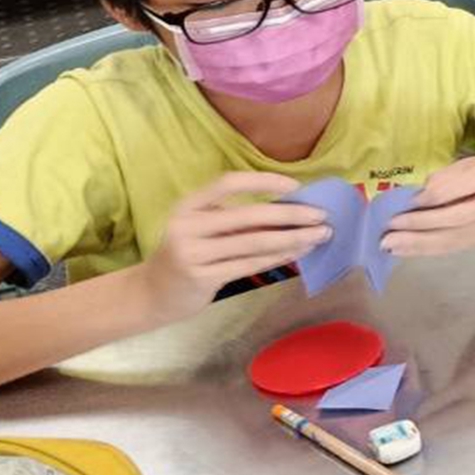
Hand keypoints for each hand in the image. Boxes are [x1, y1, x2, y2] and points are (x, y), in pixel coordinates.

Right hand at [138, 173, 328, 323]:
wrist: (151, 294)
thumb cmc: (188, 254)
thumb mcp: (201, 228)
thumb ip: (233, 216)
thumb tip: (289, 206)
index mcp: (189, 205)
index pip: (229, 182)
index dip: (264, 181)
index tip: (296, 186)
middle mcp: (188, 225)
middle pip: (249, 215)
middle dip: (291, 214)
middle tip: (322, 216)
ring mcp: (193, 253)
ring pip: (254, 243)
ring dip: (292, 238)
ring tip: (320, 235)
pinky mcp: (202, 278)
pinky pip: (250, 265)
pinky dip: (278, 257)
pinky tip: (298, 252)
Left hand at [381, 157, 474, 255]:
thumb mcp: (468, 163)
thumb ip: (444, 178)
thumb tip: (414, 197)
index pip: (462, 187)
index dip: (433, 196)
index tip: (406, 201)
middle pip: (457, 217)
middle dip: (420, 224)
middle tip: (390, 229)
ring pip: (454, 238)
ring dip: (419, 243)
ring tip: (391, 244)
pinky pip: (453, 247)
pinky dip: (426, 250)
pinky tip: (405, 250)